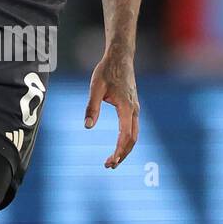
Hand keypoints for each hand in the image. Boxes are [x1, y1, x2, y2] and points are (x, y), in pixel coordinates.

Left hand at [84, 49, 139, 168]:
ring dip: (125, 149)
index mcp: (126, 107)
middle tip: (109, 166)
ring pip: (134, 135)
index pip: (125, 136)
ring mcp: (135, 108)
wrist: (120, 57)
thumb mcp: (95, 87)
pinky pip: (133, 128)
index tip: (110, 162)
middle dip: (122, 154)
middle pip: (132, 139)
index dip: (118, 151)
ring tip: (112, 160)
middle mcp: (134, 110)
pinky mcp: (133, 106)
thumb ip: (91, 107)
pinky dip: (126, 140)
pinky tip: (118, 145)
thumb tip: (87, 126)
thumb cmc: (107, 71)